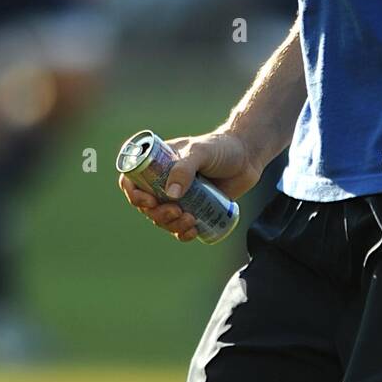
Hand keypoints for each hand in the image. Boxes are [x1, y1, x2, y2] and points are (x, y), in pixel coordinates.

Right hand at [117, 128, 262, 242]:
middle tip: (176, 211)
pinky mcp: (194, 209)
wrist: (248, 158)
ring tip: (190, 220)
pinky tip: (193, 231)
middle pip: (146, 205)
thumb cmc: (222, 148)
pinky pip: (180, 228)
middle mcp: (165, 181)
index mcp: (159, 163)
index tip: (148, 201)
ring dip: (170, 225)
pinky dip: (182, 233)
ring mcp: (179, 197)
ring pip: (162, 218)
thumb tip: (171, 195)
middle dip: (157, 213)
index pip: (133, 179)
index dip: (133, 193)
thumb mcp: (201, 152)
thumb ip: (186, 168)